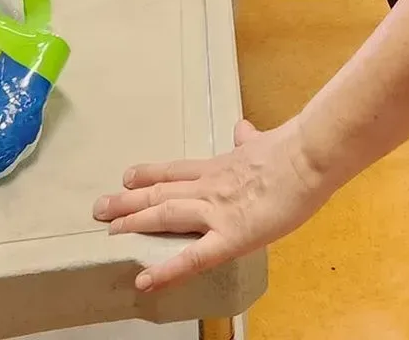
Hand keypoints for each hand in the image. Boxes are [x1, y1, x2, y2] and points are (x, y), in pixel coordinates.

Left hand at [94, 117, 332, 292]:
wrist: (308, 155)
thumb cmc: (293, 149)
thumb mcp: (264, 140)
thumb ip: (249, 139)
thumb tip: (243, 128)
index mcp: (220, 167)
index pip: (176, 171)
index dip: (150, 175)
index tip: (127, 176)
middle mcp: (209, 187)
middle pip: (161, 192)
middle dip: (128, 200)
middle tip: (99, 207)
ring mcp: (216, 212)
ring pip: (165, 216)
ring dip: (134, 222)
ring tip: (108, 230)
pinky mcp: (230, 237)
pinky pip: (192, 257)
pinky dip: (166, 270)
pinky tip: (145, 280)